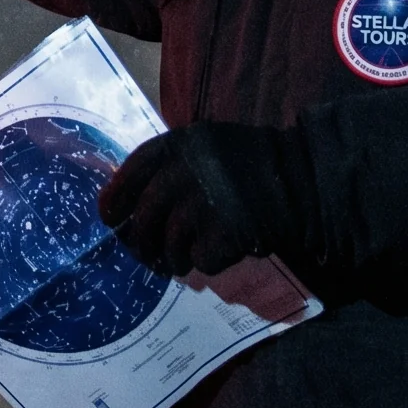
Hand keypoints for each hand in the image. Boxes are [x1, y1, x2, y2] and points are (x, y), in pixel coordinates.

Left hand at [97, 123, 318, 279]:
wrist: (300, 181)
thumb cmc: (249, 164)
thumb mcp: (206, 148)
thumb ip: (171, 166)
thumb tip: (128, 202)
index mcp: (178, 144)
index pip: (132, 171)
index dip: (115, 197)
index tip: (108, 217)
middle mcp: (183, 172)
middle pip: (144, 216)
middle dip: (139, 241)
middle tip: (142, 253)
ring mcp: (202, 205)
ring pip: (168, 244)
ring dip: (170, 259)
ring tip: (177, 262)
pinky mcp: (222, 235)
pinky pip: (199, 259)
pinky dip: (204, 262)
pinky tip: (215, 255)